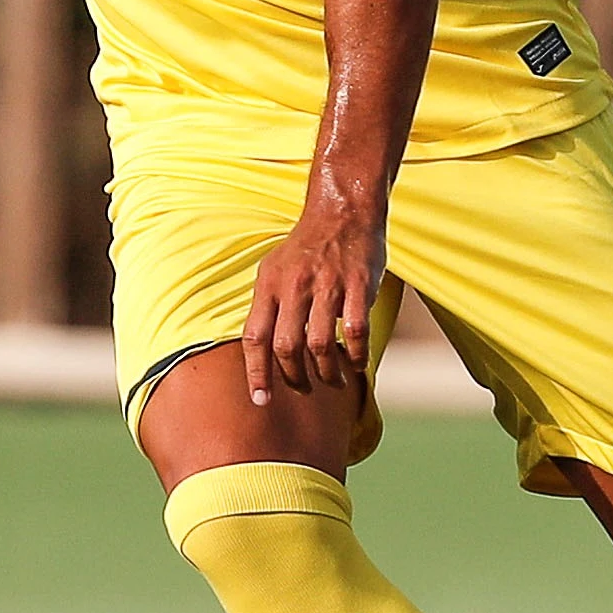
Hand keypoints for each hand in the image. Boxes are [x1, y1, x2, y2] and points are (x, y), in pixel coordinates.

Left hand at [239, 200, 386, 405]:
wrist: (342, 211)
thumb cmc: (306, 248)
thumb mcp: (274, 271)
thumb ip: (268, 307)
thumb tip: (261, 350)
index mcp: (269, 285)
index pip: (254, 337)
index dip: (256, 373)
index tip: (260, 401)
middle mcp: (294, 286)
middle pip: (286, 347)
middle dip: (293, 378)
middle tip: (304, 389)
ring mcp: (327, 286)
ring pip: (319, 345)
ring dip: (326, 372)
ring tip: (332, 381)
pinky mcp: (358, 285)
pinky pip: (355, 330)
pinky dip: (356, 354)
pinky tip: (356, 364)